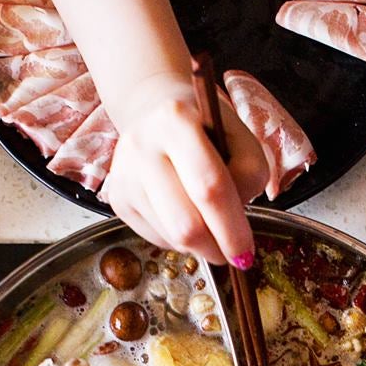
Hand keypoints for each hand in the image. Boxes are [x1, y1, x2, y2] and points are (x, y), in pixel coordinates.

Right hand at [103, 72, 268, 268]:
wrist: (154, 113)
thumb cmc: (206, 128)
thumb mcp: (241, 138)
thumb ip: (249, 175)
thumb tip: (235, 224)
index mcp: (176, 121)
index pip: (209, 187)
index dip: (232, 227)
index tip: (246, 252)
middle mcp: (142, 146)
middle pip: (184, 223)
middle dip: (214, 247)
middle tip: (232, 252)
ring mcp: (124, 175)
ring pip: (170, 236)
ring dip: (199, 245)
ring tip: (209, 224)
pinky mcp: (117, 199)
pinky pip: (156, 238)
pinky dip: (179, 239)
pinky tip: (186, 216)